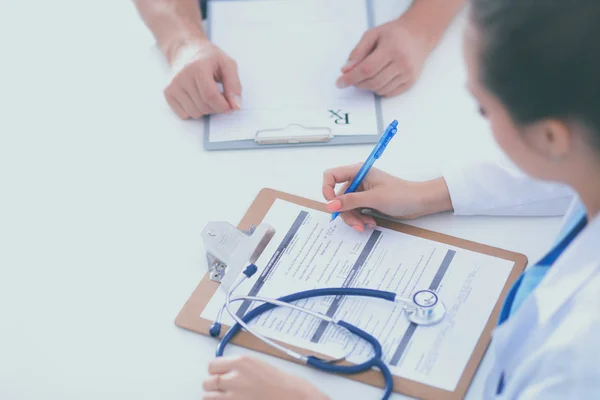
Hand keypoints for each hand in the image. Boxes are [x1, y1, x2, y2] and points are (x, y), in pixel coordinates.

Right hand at [164, 41, 241, 119]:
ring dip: (205, 109)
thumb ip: (234, 86)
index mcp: (198, 67)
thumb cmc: (209, 59)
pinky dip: (193, 111)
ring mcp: (172, 85)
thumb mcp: (228, 65)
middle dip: (216, 107)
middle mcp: (182, 76)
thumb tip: (236, 106)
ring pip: (195, 113)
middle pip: (204, 107)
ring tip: (206, 95)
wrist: (187, 51)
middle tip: (218, 96)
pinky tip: (195, 98)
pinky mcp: (167, 93)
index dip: (223, 106)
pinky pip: (184, 115)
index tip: (229, 105)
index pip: (210, 96)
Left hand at [202, 356, 328, 399]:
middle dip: (213, 386)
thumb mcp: (258, 365)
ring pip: (207, 397)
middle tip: (224, 388)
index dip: (215, 372)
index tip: (220, 375)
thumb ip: (239, 367)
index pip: (211, 365)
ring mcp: (232, 396)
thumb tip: (225, 371)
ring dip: (214, 398)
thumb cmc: (282, 383)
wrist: (293, 396)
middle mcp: (233, 377)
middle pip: (207, 382)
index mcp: (240, 362)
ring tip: (227, 397)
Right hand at [322, 164, 452, 230]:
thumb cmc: (401, 195)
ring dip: (354, 218)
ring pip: (346, 207)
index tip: (332, 205)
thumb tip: (330, 205)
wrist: (419, 202)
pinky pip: (355, 212)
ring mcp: (362, 192)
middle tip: (357, 223)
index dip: (327, 190)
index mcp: (357, 171)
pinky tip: (371, 222)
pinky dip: (360, 219)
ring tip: (367, 224)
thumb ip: (350, 202)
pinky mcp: (367, 201)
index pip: (331, 176)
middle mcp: (357, 180)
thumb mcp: (373, 199)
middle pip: (338, 197)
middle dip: (346, 212)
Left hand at [335, 15, 431, 96]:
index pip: (367, 69)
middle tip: (351, 78)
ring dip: (368, 86)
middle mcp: (402, 62)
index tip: (339, 83)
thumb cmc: (393, 34)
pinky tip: (378, 78)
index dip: (351, 78)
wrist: (418, 35)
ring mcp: (408, 73)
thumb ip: (358, 51)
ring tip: (367, 75)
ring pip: (380, 89)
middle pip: (373, 82)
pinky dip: (379, 89)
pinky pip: (389, 93)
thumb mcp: (373, 34)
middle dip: (358, 83)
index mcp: (391, 48)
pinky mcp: (411, 81)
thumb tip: (345, 69)